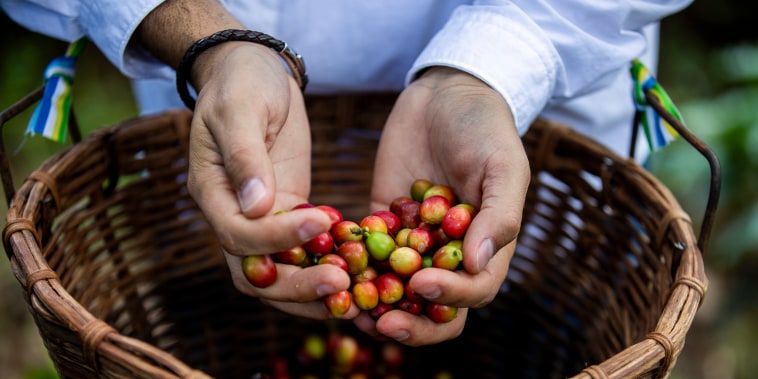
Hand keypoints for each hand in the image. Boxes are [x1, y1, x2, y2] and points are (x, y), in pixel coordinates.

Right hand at [186, 42, 356, 319]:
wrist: (255, 71)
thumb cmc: (242, 83)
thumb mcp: (240, 110)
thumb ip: (245, 156)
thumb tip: (255, 206)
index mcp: (212, 192)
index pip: (238, 234)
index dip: (276, 238)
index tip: (319, 221)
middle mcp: (232, 215)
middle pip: (257, 273)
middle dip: (296, 286)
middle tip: (341, 285)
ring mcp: (261, 218)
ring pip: (281, 273)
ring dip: (314, 292)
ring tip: (355, 298)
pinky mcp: (289, 212)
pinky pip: (304, 252)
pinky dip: (327, 267)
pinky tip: (360, 277)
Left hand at [354, 67, 529, 344]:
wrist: (447, 93)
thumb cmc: (486, 129)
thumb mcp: (503, 167)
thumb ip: (499, 216)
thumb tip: (477, 264)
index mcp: (485, 247)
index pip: (474, 291)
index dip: (450, 298)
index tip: (422, 285)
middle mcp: (449, 253)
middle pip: (433, 307)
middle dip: (410, 322)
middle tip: (380, 323)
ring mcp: (414, 241)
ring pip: (396, 289)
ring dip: (375, 305)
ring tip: (349, 309)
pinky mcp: (382, 222)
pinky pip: (366, 254)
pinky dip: (350, 267)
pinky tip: (329, 268)